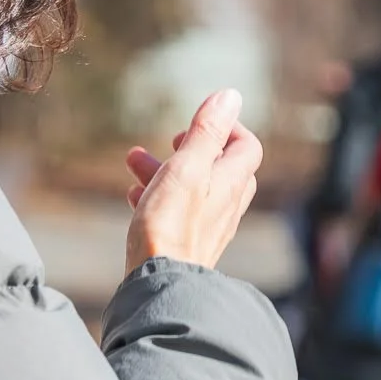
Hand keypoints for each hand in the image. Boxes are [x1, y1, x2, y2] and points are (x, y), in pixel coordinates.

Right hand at [124, 90, 263, 275]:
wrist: (159, 283)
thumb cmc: (171, 225)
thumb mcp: (187, 167)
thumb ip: (208, 131)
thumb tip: (229, 96)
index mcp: (231, 183)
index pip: (247, 146)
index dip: (228, 127)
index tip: (198, 123)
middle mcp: (226, 207)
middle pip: (222, 167)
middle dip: (193, 147)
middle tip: (173, 140)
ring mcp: (208, 228)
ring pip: (193, 188)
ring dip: (165, 169)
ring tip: (133, 160)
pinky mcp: (188, 245)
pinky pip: (178, 212)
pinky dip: (158, 196)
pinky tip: (133, 195)